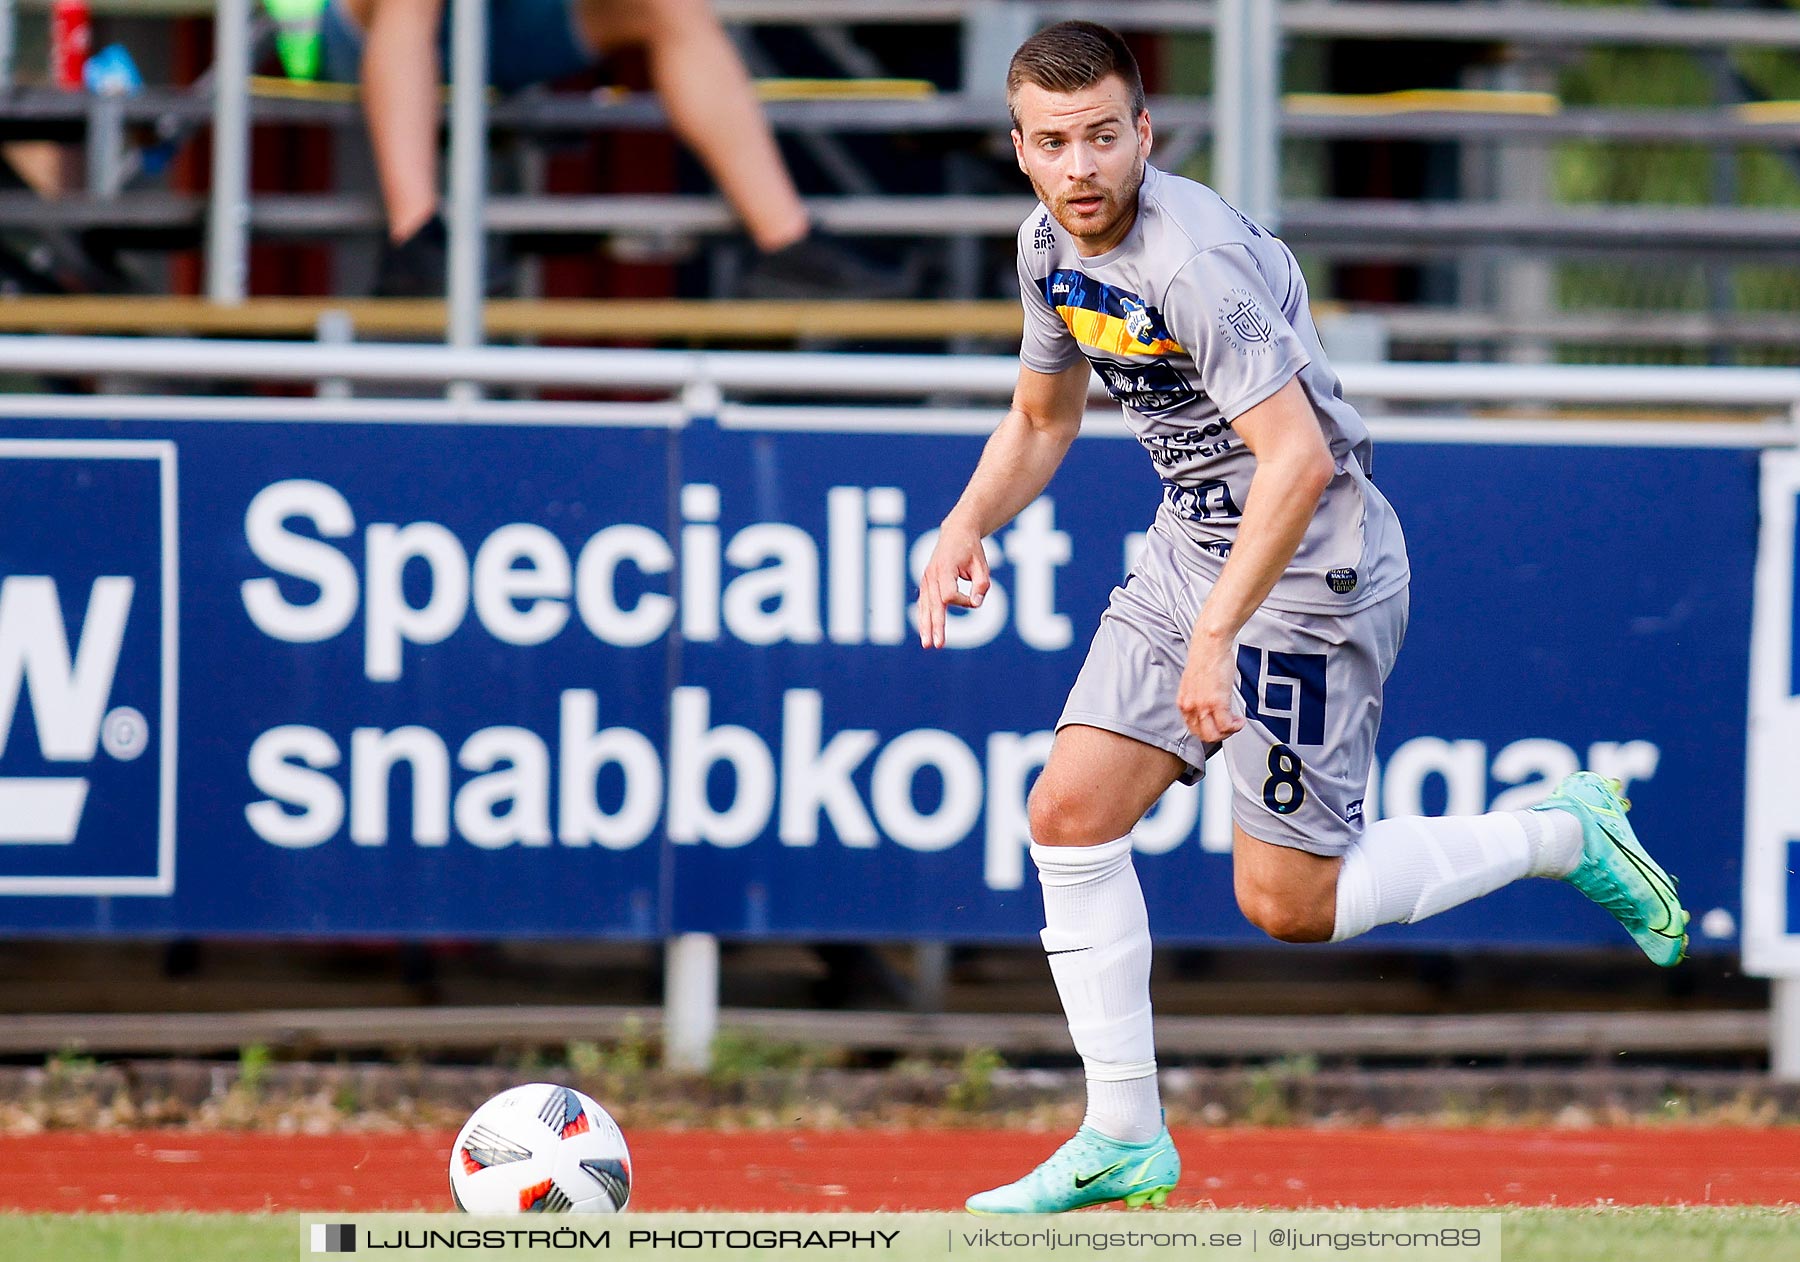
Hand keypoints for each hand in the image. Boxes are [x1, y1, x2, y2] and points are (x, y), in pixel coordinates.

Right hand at [916, 523, 988, 648]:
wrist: (956, 533)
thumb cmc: (971, 549)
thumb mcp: (982, 564)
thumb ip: (982, 585)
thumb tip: (976, 604)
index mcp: (945, 568)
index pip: (950, 594)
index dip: (964, 600)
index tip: (975, 596)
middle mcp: (932, 575)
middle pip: (934, 605)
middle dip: (935, 626)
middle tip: (936, 644)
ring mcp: (926, 580)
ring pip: (925, 607)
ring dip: (926, 626)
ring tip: (927, 644)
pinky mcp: (926, 584)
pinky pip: (924, 604)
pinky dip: (924, 618)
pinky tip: (925, 633)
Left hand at [1177, 631, 1243, 742]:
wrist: (1209, 644)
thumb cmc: (1206, 658)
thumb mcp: (1195, 683)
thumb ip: (1198, 698)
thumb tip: (1208, 708)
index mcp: (1183, 702)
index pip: (1193, 729)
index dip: (1208, 730)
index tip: (1218, 726)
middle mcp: (1190, 707)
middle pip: (1203, 736)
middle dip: (1219, 735)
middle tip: (1229, 726)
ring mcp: (1202, 706)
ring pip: (1214, 735)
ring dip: (1228, 732)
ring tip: (1235, 723)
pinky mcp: (1217, 702)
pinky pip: (1226, 726)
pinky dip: (1236, 726)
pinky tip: (1239, 720)